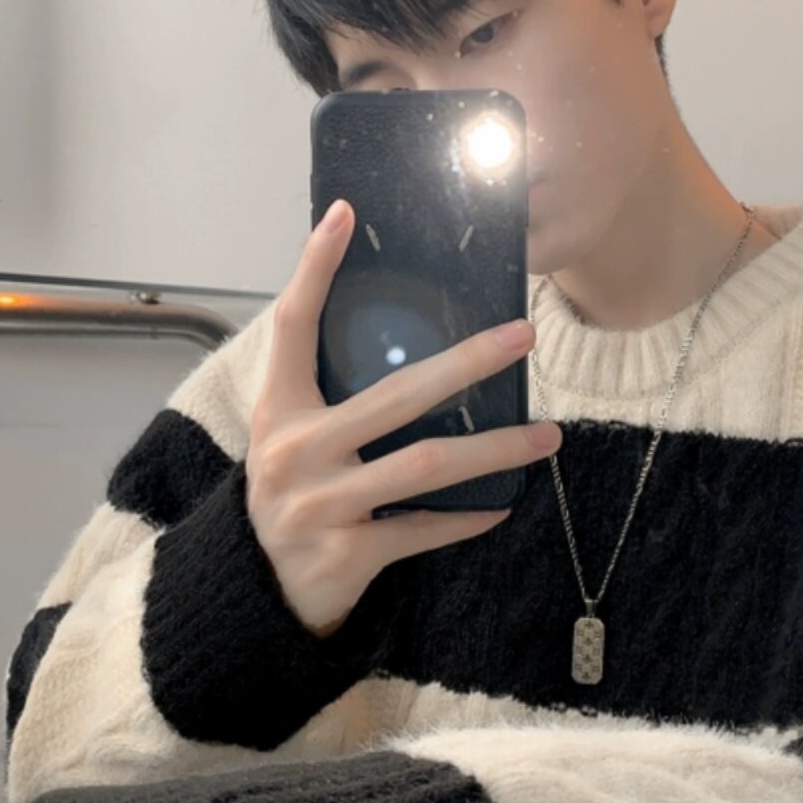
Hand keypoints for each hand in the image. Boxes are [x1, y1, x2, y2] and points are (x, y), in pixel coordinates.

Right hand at [247, 198, 561, 635]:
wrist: (255, 590)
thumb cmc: (292, 494)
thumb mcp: (293, 436)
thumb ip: (332, 392)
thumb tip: (411, 338)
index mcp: (278, 409)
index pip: (293, 324)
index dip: (315, 268)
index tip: (347, 213)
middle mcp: (294, 450)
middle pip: (396, 396)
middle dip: (467, 363)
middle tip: (523, 336)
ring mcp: (320, 503)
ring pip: (424, 465)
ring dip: (494, 449)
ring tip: (547, 436)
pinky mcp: (347, 552)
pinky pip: (421, 529)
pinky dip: (466, 519)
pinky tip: (502, 505)